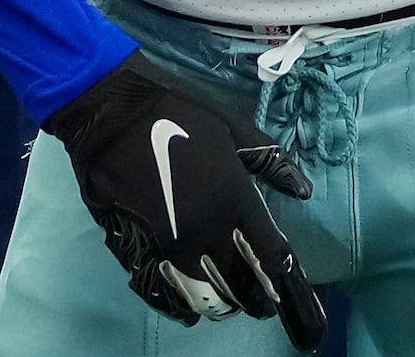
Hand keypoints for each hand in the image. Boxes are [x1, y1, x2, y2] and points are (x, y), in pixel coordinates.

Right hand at [42, 59, 324, 346]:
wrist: (111, 109)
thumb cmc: (176, 110)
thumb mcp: (233, 125)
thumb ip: (271, 161)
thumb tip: (303, 191)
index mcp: (235, 198)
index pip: (272, 257)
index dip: (285, 282)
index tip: (289, 293)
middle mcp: (207, 228)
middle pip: (240, 285)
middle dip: (253, 299)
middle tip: (257, 300)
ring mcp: (169, 242)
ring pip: (203, 296)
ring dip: (218, 304)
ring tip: (224, 302)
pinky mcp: (135, 247)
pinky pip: (161, 291)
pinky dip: (176, 304)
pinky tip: (184, 306)